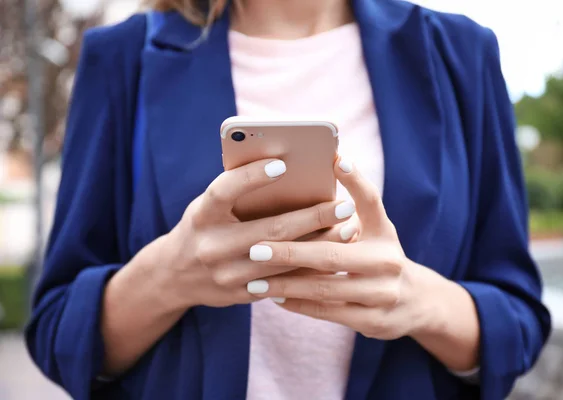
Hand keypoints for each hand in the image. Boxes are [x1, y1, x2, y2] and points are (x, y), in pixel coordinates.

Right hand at [149, 158, 357, 308]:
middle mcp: (211, 247)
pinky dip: (311, 268)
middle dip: (312, 218)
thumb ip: (237, 192)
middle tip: (343, 204)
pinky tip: (335, 256)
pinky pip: (283, 282)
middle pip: (268, 231)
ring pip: (283, 260)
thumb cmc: (203, 226)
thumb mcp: (208, 206)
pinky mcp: (241, 295)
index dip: (251, 177)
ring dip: (320, 245)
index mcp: (201, 215)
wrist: (175, 275)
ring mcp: (226, 276)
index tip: (282, 164)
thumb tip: (289, 171)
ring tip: (349, 228)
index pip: (224, 192)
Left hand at [244, 158, 448, 340]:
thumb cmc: (379, 254)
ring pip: (325, 289)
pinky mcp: (373, 321)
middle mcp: (388, 262)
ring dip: (286, 285)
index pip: (371, 202)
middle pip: (333, 256)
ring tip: (255, 279)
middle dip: (290, 253)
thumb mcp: (374, 229)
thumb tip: (323, 167)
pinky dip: (299, 305)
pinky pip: (327, 313)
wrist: (414, 302)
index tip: (335, 160)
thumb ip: (349, 207)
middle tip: (256, 249)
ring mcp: (382, 295)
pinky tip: (275, 298)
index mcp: (385, 233)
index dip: (356, 181)